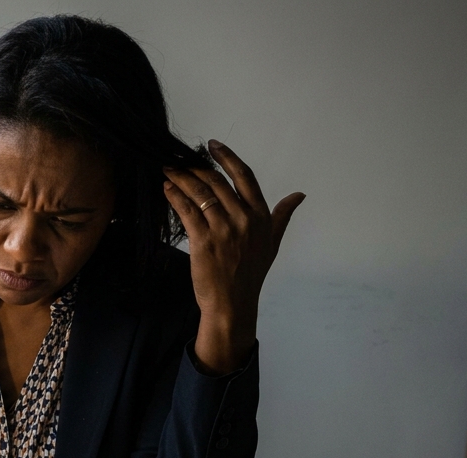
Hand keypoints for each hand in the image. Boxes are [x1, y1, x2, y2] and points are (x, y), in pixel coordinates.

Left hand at [163, 140, 304, 374]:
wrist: (233, 303)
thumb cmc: (251, 274)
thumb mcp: (272, 243)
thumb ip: (282, 216)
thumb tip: (299, 195)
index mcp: (260, 216)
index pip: (244, 176)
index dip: (227, 157)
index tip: (212, 145)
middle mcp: (243, 218)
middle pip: (217, 181)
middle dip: (195, 167)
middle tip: (180, 160)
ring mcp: (223, 229)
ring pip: (200, 193)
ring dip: (181, 178)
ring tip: (168, 170)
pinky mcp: (203, 241)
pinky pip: (187, 211)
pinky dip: (175, 197)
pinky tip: (167, 189)